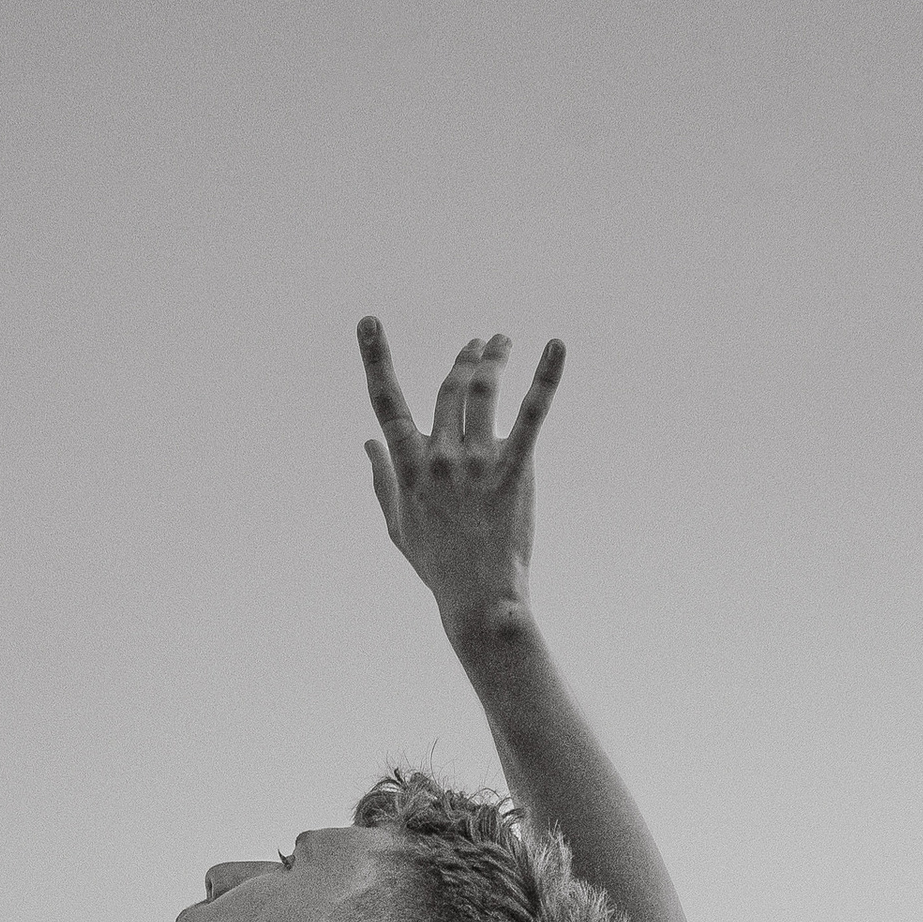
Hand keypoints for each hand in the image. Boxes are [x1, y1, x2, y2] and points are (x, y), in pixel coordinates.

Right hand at [359, 318, 561, 645]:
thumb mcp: (398, 526)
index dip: (376, 360)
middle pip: (449, 389)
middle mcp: (440, 459)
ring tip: (501, 342)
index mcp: (409, 469)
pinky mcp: (513, 471)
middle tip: (478, 344)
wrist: (478, 598)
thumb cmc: (437, 566)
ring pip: (482, 392)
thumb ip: (381, 479)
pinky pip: (531, 416)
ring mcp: (477, 464)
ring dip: (492, 359)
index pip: (387, 404)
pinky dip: (545, 378)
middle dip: (463, 359)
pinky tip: (555, 347)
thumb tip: (367, 442)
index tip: (369, 322)